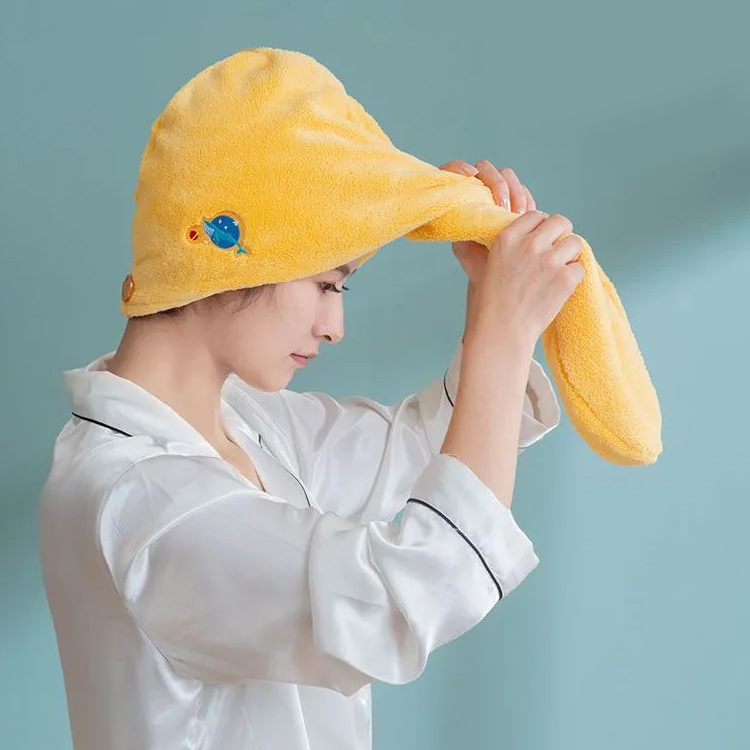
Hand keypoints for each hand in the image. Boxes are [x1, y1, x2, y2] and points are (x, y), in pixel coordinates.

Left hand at [438, 159, 536, 282]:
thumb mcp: (462, 247)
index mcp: (459, 198)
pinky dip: (526, 201)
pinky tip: (524, 217)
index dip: (459, 167)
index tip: (470, 176)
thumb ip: (461, 226)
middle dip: (497, 184)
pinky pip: (524, 191)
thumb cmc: (475, 261)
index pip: (453, 170)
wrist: (497, 271)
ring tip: (516, 216)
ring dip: (515, 193)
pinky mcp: (518, 200)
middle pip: (486, 168)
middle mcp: (478, 190)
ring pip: (508, 176)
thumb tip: (468, 209)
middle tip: (503, 206)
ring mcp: (499, 193)